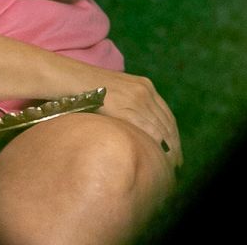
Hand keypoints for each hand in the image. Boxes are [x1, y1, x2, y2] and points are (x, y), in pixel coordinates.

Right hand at [55, 63, 181, 168]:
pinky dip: (155, 146)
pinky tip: (157, 158)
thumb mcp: (116, 95)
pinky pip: (147, 130)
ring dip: (168, 149)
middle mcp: (145, 90)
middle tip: (177, 165)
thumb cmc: (87, 90)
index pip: (167, 115)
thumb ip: (129, 108)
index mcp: (145, 86)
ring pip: (160, 129)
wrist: (68, 79)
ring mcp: (137, 98)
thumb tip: (136, 132)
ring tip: (169, 167)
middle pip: (167, 123)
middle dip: (175, 146)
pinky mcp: (126, 107)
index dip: (174, 136)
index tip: (176, 152)